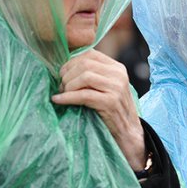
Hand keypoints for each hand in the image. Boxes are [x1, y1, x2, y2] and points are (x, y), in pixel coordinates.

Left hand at [51, 49, 145, 169]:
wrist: (128, 133)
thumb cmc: (112, 110)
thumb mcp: (107, 87)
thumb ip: (94, 74)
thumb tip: (65, 66)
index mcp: (117, 67)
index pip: (89, 54)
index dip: (71, 62)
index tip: (63, 74)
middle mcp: (119, 74)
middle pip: (84, 64)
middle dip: (67, 74)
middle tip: (60, 87)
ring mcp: (116, 88)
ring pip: (84, 76)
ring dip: (67, 86)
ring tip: (63, 94)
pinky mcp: (110, 102)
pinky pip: (83, 95)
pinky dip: (67, 97)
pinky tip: (58, 100)